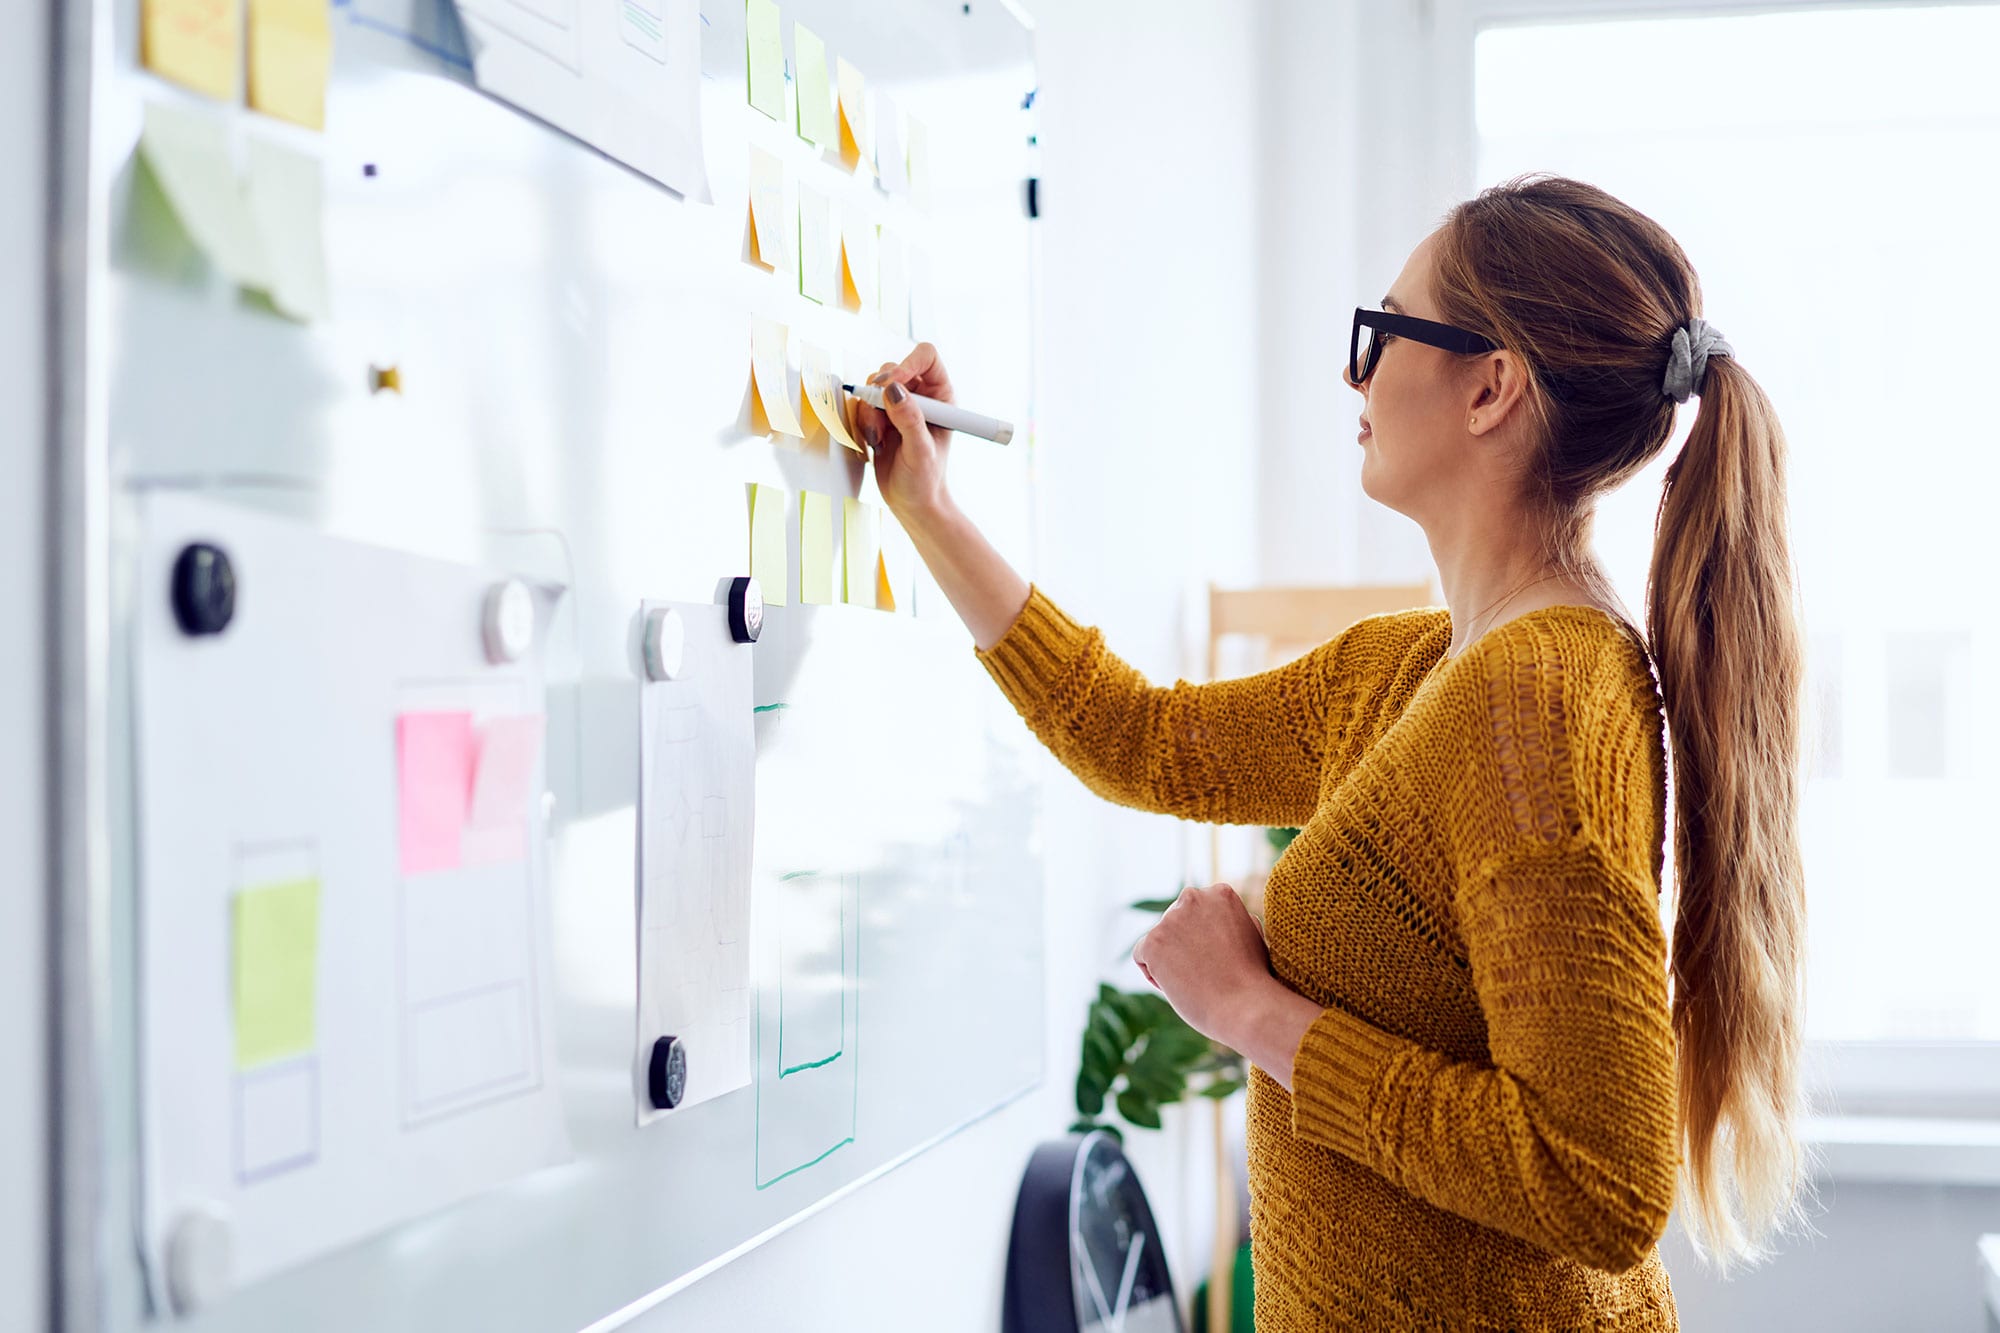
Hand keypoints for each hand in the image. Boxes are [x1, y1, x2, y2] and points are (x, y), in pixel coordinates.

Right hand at [848, 342, 953, 519]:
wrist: (912, 503)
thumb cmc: (926, 480)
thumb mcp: (921, 451)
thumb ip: (909, 419)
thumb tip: (893, 389)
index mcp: (941, 396)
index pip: (926, 357)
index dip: (908, 362)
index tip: (892, 383)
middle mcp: (920, 396)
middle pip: (893, 368)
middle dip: (880, 391)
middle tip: (879, 417)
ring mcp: (898, 406)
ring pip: (874, 387)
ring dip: (870, 412)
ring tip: (880, 439)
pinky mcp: (880, 418)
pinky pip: (863, 405)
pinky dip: (863, 422)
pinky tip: (875, 444)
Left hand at [1131, 883, 1273, 1048]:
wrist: (1246, 1007)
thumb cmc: (1253, 979)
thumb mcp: (1251, 935)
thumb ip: (1230, 920)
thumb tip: (1216, 915)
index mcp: (1219, 893)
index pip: (1196, 913)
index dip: (1204, 940)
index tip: (1220, 960)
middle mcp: (1193, 898)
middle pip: (1175, 923)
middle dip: (1184, 946)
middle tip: (1206, 973)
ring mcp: (1170, 919)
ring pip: (1159, 941)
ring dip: (1171, 960)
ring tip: (1196, 981)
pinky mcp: (1152, 942)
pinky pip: (1142, 957)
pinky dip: (1155, 974)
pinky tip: (1179, 985)